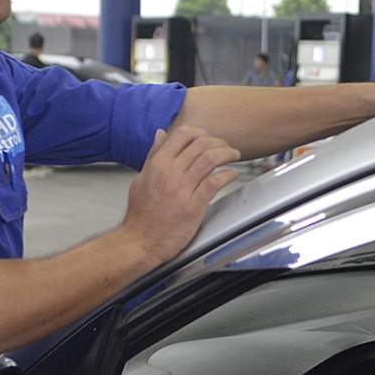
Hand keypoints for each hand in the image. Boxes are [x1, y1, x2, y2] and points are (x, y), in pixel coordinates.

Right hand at [120, 126, 238, 263]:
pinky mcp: (193, 206)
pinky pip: (214, 182)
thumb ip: (153, 155)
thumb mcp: (142, 178)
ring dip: (227, 153)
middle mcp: (169, 173)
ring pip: (210, 159)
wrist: (140, 241)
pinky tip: (231, 174)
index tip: (209, 138)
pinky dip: (227, 175)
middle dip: (218, 142)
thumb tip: (160, 133)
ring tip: (234, 155)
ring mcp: (182, 189)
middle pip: (200, 144)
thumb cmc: (141, 215)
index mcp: (157, 164)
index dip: (201, 132)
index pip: (183, 134)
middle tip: (226, 147)